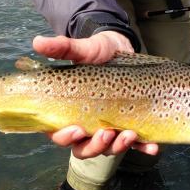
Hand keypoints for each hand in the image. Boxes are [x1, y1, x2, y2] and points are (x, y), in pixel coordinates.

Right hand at [32, 31, 158, 158]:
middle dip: (95, 146)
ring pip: (109, 148)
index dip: (65, 137)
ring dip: (118, 147)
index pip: (60, 134)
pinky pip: (136, 143)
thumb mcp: (82, 49)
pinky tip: (152, 147)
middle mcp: (87, 124)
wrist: (122, 47)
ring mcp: (109, 127)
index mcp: (69, 112)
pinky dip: (143, 148)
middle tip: (106, 133)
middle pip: (84, 148)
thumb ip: (62, 48)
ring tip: (130, 134)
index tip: (77, 128)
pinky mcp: (129, 125)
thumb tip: (37, 41)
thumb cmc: (97, 52)